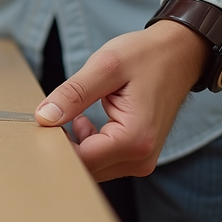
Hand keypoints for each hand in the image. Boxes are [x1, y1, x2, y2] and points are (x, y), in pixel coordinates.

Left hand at [33, 21, 208, 180]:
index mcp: (134, 139)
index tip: (41, 123)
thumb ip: (73, 94)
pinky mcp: (138, 155)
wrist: (179, 54)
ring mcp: (141, 160)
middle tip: (51, 115)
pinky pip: (103, 160)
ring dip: (75, 145)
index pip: (81, 159)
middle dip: (63, 146)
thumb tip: (44, 117)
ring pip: (93, 166)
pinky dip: (87, 145)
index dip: (56, 144)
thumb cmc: (147, 56)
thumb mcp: (105, 66)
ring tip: (70, 113)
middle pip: (86, 168)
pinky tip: (84, 122)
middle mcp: (141, 157)